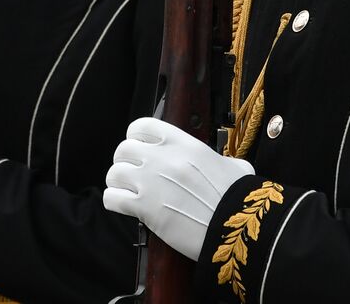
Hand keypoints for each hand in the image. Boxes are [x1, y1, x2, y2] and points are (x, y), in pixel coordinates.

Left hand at [104, 117, 254, 261]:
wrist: (233, 224)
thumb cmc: (238, 196)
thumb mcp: (233, 165)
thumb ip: (218, 160)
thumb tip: (221, 165)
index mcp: (183, 143)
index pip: (142, 126)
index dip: (137, 137)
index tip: (142, 147)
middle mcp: (162, 158)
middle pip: (123, 149)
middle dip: (126, 161)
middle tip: (136, 173)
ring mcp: (150, 181)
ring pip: (114, 173)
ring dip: (119, 183)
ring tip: (130, 191)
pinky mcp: (143, 208)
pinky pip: (112, 198)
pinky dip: (115, 202)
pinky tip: (126, 206)